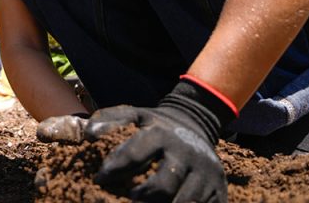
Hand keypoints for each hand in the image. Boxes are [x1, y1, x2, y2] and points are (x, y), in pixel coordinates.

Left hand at [38, 80, 233, 202]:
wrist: (197, 122)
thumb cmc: (154, 125)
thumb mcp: (133, 114)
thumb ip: (109, 120)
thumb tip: (89, 134)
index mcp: (161, 133)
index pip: (134, 154)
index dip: (113, 170)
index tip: (98, 180)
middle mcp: (185, 153)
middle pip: (162, 185)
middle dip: (141, 197)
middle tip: (126, 199)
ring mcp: (205, 173)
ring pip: (184, 202)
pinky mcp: (219, 189)